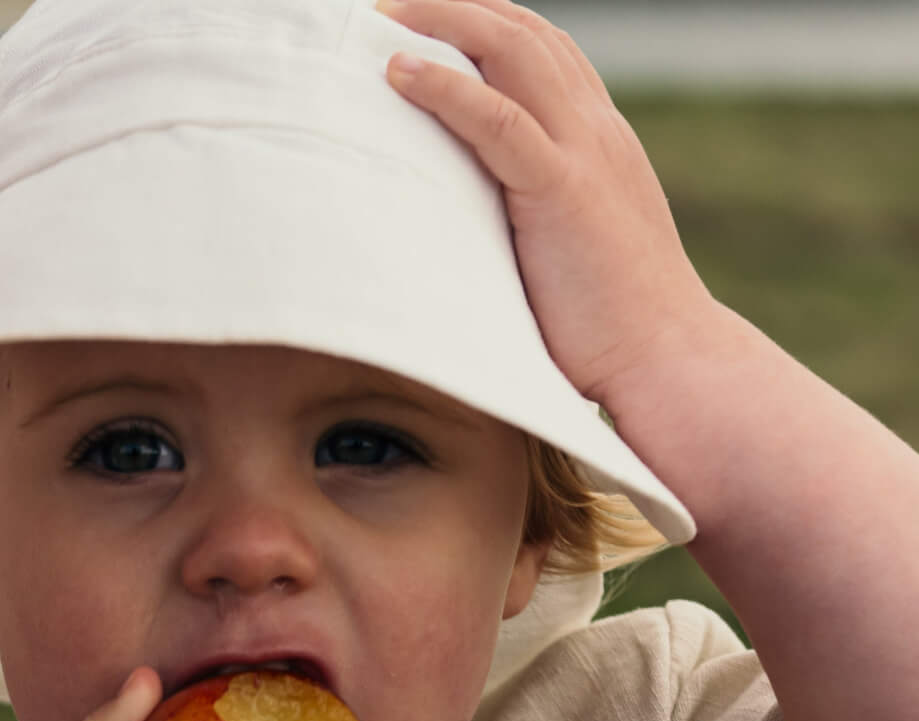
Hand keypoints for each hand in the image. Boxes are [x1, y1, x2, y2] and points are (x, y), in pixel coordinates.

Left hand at [378, 0, 716, 411]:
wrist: (667, 359)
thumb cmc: (612, 327)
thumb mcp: (572, 248)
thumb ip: (534, 218)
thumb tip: (474, 230)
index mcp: (599, 139)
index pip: (543, 49)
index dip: (484, 23)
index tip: (425, 20)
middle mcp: (596, 129)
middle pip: (523, 31)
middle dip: (453, 6)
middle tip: (383, 5)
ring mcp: (584, 153)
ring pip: (512, 50)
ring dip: (442, 21)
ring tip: (379, 15)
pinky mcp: (563, 192)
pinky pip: (498, 119)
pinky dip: (445, 88)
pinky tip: (398, 72)